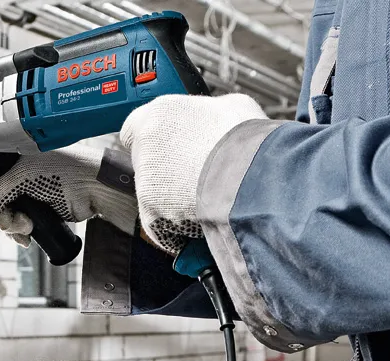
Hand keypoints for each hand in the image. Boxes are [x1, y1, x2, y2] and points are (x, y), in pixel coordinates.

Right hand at [0, 145, 137, 246]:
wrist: (97, 189)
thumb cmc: (67, 171)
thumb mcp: (25, 179)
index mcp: (5, 155)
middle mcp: (11, 171)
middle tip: (16, 223)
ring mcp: (22, 189)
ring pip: (0, 215)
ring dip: (11, 226)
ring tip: (29, 228)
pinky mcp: (34, 205)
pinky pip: (14, 222)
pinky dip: (18, 231)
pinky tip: (30, 235)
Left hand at [120, 93, 266, 253]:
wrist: (255, 179)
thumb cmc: (248, 142)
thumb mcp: (232, 107)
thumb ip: (206, 112)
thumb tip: (208, 118)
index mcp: (159, 113)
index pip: (134, 128)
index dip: (153, 141)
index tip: (166, 148)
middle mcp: (145, 144)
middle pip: (145, 162)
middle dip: (166, 171)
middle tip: (195, 175)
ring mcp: (145, 179)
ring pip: (153, 193)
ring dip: (173, 197)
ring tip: (207, 194)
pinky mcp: (150, 211)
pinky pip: (161, 221)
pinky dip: (178, 224)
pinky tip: (202, 214)